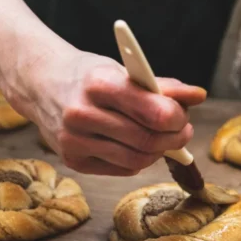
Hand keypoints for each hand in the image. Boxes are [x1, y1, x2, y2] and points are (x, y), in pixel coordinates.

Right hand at [4, 49, 206, 175]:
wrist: (40, 84)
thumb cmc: (90, 77)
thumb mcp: (124, 71)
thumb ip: (163, 86)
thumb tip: (199, 95)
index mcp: (98, 84)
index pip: (153, 112)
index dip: (176, 118)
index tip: (182, 116)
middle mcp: (82, 114)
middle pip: (147, 140)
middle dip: (174, 138)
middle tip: (182, 131)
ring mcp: (74, 141)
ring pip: (137, 160)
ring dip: (159, 152)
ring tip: (164, 139)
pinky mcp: (72, 160)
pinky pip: (122, 169)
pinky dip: (139, 160)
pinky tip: (139, 146)